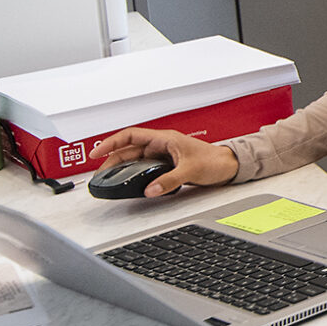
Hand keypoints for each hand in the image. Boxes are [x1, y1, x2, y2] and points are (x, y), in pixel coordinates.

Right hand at [86, 127, 236, 195]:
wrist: (229, 167)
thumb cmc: (215, 160)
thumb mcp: (191, 170)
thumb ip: (169, 180)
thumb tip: (150, 189)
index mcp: (164, 139)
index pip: (131, 136)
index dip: (111, 142)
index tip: (97, 152)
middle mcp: (161, 146)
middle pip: (129, 150)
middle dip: (112, 160)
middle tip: (100, 174)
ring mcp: (163, 156)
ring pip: (135, 160)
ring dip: (122, 169)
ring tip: (110, 179)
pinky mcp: (166, 166)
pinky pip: (145, 169)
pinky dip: (135, 175)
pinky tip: (129, 183)